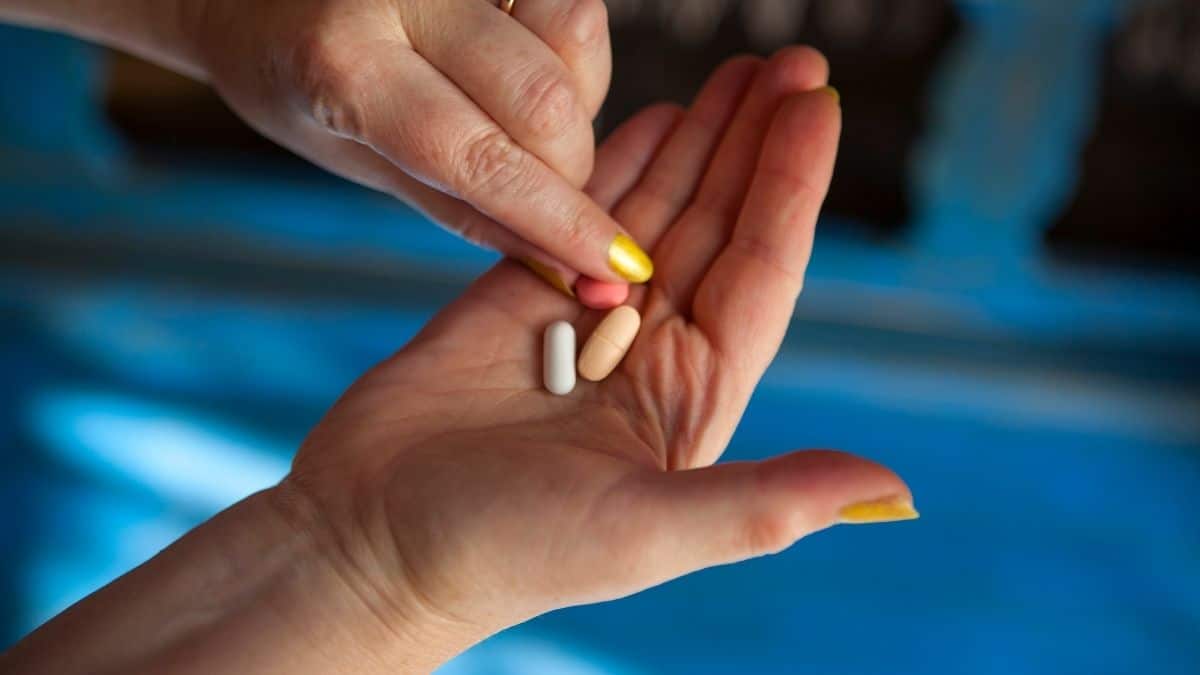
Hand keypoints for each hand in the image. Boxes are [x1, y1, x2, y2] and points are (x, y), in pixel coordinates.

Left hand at [192, 0, 650, 288]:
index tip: (618, 267)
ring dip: (578, 101)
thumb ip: (465, 211)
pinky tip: (524, 73)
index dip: (560, 220)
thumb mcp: (361, 163)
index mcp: (344, 69)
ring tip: (522, 122)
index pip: (479, 158)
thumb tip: (564, 264)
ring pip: (574, 32)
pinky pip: (564, 2)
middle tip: (549, 192)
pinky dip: (569, 53)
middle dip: (571, 168)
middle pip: (544, 98)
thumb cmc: (298, 86)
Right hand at [287, 47, 916, 665]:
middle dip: (755, 144)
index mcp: (692, 400)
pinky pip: (577, 214)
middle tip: (792, 63)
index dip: (792, 189)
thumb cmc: (505, 552)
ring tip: (740, 72)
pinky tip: (655, 114)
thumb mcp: (646, 531)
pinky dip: (615, 163)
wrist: (372, 542)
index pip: (761, 273)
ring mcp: (584, 321)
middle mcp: (650, 354)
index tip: (819, 109)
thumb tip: (892, 492)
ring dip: (698, 140)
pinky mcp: (516, 298)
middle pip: (717, 227)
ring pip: (655, 212)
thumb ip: (763, 503)